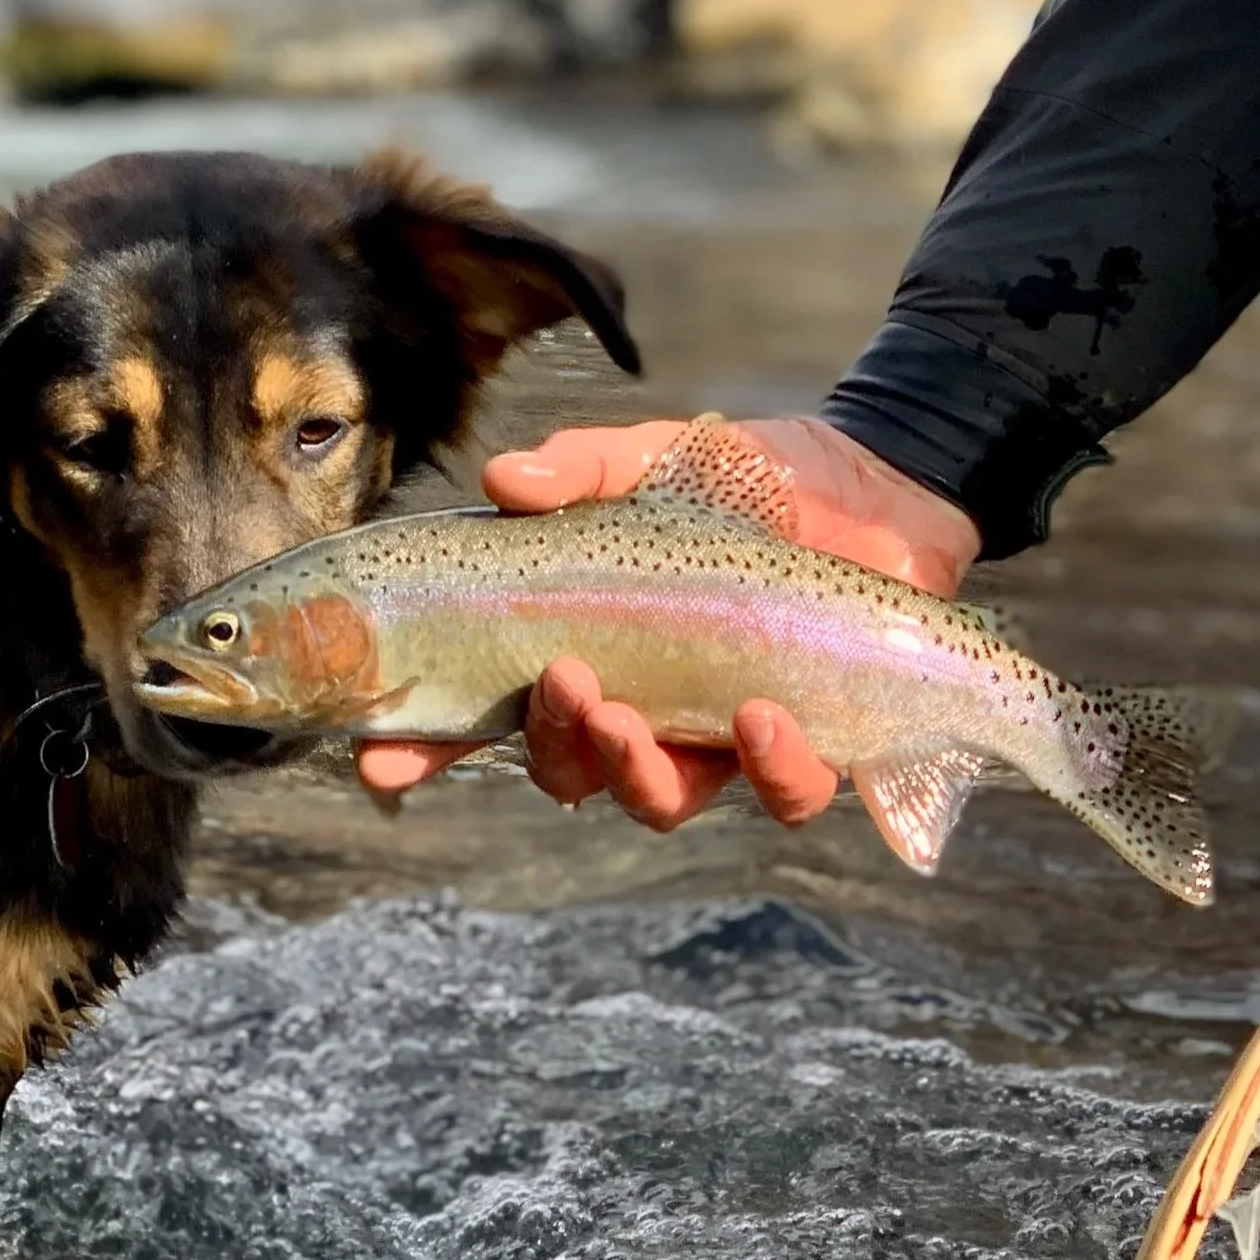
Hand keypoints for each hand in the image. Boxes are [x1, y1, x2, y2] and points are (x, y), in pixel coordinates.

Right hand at [357, 416, 978, 831]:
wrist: (876, 485)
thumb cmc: (746, 480)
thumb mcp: (654, 458)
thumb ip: (582, 467)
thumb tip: (504, 478)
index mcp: (584, 647)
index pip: (488, 713)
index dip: (428, 746)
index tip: (384, 762)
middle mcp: (641, 706)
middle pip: (567, 768)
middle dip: (555, 742)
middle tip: (567, 683)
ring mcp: (720, 735)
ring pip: (659, 801)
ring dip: (634, 773)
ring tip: (630, 717)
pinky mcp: (810, 744)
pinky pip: (782, 794)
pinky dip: (769, 769)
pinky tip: (760, 716)